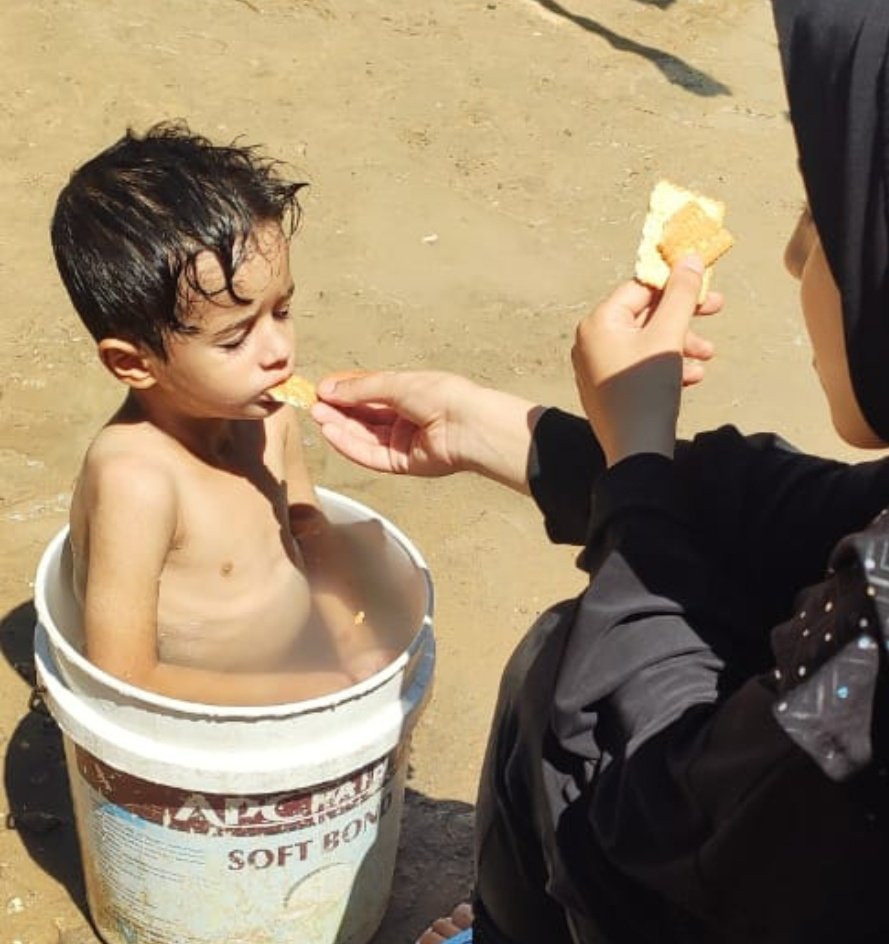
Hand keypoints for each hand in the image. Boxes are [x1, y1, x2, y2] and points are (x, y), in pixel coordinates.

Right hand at [311, 370, 542, 491]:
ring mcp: (402, 442)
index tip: (321, 388)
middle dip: (338, 409)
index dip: (344, 390)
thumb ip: (360, 389)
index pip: (368, 391)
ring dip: (340, 426)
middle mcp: (404, 417)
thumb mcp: (396, 384)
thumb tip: (329, 389)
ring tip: (318, 416)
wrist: (468, 426)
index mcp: (407, 393)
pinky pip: (370, 455)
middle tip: (313, 403)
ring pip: (364, 436)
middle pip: (363, 416)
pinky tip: (332, 433)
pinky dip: (350, 445)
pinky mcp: (401, 463)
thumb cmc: (443, 396)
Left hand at [572, 255, 721, 465]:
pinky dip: (667, 366)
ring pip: (647, 341)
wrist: (635, 453)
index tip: (705, 283)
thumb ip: (681, 295)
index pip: (639, 287)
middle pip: (644, 314)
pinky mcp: (609, 389)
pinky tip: (692, 378)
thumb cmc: (647, 391)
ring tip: (708, 357)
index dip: (675, 282)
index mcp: (598, 323)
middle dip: (683, 316)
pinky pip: (640, 366)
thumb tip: (690, 258)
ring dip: (681, 344)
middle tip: (718, 309)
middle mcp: (590, 342)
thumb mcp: (669, 337)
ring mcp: (597, 367)